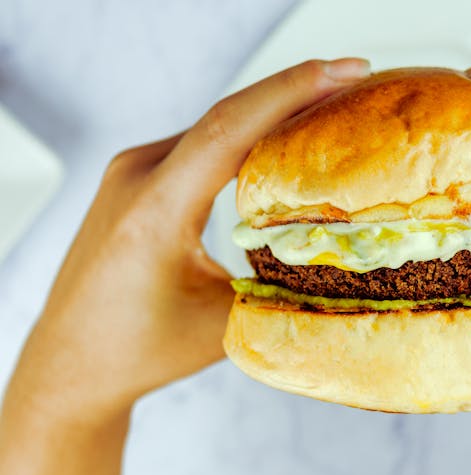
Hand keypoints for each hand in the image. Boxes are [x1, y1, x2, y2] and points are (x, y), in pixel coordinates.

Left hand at [0, 58, 370, 474]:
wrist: (72, 361)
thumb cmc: (141, 350)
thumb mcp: (223, 322)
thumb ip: (279, 285)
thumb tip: (340, 257)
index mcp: (154, 210)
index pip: (230, 130)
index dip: (291, 93)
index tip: (345, 70)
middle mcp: (135, 176)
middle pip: (226, 115)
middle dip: (293, 88)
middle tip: (353, 76)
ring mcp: (129, 173)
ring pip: (212, 126)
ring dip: (269, 110)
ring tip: (327, 101)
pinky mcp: (133, 180)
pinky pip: (196, 143)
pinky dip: (242, 133)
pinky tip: (276, 135)